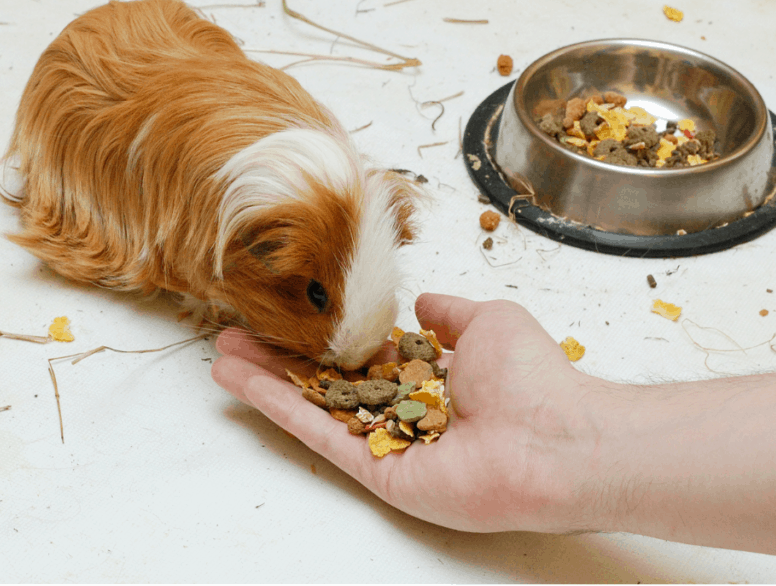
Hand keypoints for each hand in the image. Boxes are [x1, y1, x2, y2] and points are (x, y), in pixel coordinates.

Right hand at [212, 292, 602, 532]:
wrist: (554, 438)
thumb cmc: (532, 378)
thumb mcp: (489, 321)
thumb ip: (449, 313)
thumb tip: (423, 303)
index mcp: (430, 378)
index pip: (362, 356)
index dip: (323, 336)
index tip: (288, 316)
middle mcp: (403, 412)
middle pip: (327, 382)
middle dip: (280, 358)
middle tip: (236, 336)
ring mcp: (388, 444)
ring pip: (315, 408)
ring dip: (266, 382)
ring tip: (221, 357)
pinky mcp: (379, 473)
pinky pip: (322, 436)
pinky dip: (280, 409)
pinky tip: (244, 384)